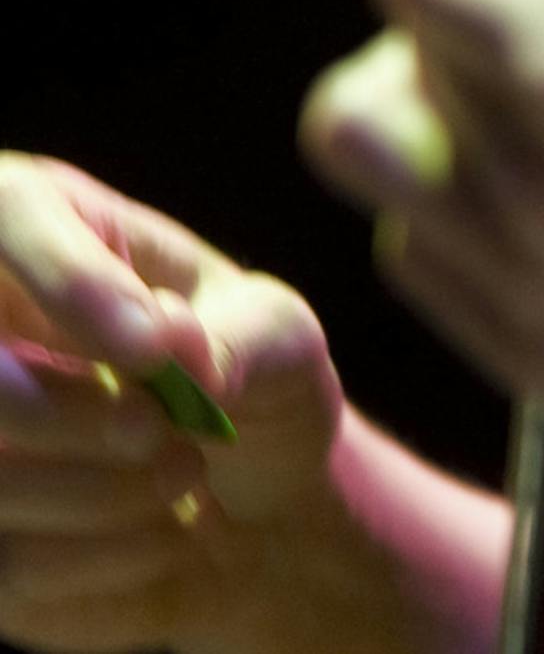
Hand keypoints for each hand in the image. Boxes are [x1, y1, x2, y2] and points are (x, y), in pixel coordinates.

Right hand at [0, 153, 340, 653]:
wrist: (248, 505)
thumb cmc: (255, 380)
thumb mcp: (281, 337)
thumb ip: (242, 332)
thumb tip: (179, 352)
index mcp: (48, 221)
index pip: (9, 209)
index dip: (71, 281)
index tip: (155, 350)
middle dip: (73, 416)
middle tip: (161, 431)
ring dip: (100, 494)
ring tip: (183, 473)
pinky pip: (5, 567)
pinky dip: (95, 562)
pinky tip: (150, 535)